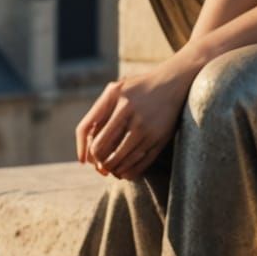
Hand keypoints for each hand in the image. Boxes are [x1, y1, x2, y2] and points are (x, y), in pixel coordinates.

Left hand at [76, 56, 198, 179]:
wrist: (173, 82)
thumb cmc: (138, 89)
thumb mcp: (116, 91)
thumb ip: (99, 112)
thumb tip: (87, 147)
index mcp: (114, 97)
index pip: (87, 129)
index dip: (83, 149)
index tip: (84, 161)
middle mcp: (128, 110)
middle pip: (101, 148)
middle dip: (98, 162)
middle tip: (100, 167)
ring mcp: (145, 125)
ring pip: (119, 159)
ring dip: (113, 169)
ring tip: (112, 170)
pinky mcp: (160, 137)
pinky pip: (140, 163)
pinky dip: (129, 172)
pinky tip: (125, 172)